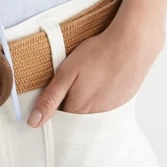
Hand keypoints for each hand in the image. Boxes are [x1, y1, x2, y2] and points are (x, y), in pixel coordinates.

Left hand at [26, 20, 163, 126]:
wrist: (133, 44)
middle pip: (76, 116)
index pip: (59, 118)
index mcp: (79, 110)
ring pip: (91, 112)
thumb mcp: (66, 73)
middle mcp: (96, 116)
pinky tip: (102, 80)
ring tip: (88, 79)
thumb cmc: (98, 54)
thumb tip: (33, 122)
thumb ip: (50, 98)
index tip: (55, 91)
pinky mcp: (123, 102)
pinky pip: (107, 106)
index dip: (54, 104)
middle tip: (74, 81)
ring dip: (86, 100)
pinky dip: (101, 96)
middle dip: (70, 103)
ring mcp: (112, 110)